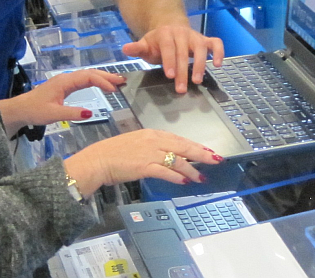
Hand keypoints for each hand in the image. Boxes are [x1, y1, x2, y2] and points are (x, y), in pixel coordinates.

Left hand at [0, 69, 124, 132]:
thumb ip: (72, 113)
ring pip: (87, 75)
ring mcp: (65, 81)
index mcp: (64, 81)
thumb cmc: (35, 111)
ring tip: (117, 82)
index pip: (87, 77)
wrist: (20, 109)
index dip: (102, 82)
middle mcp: (66, 78)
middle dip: (106, 76)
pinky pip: (83, 80)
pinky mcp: (64, 86)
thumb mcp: (53, 114)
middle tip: (123, 80)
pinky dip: (95, 81)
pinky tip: (102, 85)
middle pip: (89, 73)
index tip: (114, 90)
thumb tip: (90, 113)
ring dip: (102, 77)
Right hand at [63, 129, 223, 197]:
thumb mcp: (136, 143)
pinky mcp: (145, 166)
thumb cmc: (114, 153)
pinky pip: (166, 171)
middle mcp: (154, 141)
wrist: (99, 159)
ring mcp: (150, 153)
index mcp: (152, 134)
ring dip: (192, 171)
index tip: (207, 151)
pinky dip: (177, 177)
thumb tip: (168, 156)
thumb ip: (153, 148)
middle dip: (202, 154)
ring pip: (178, 161)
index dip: (195, 146)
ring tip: (200, 178)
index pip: (179, 139)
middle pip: (184, 147)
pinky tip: (184, 181)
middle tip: (215, 160)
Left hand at [122, 25, 223, 93]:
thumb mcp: (145, 45)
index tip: (170, 76)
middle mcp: (182, 33)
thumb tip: (125, 49)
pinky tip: (217, 65)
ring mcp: (195, 36)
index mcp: (165, 34)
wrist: (169, 27)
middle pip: (184, 52)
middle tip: (181, 89)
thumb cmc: (157, 42)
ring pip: (201, 47)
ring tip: (197, 80)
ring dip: (201, 64)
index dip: (169, 61)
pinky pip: (216, 43)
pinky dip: (219, 52)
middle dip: (183, 71)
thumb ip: (137, 48)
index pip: (168, 48)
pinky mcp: (205, 39)